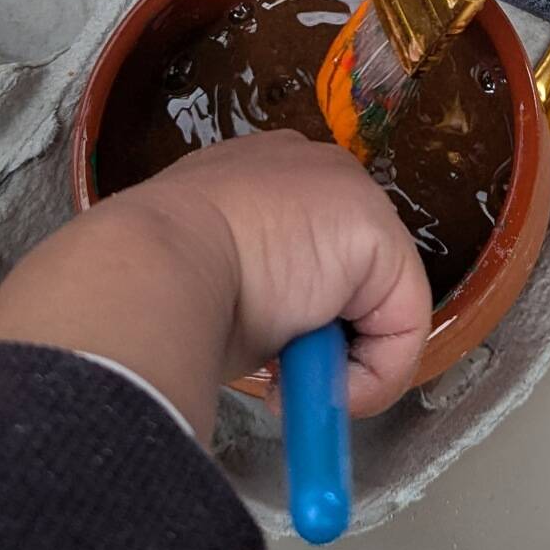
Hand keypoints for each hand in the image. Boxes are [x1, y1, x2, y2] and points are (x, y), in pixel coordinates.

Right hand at [0, 131, 432, 440]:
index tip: (257, 348)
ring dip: (336, 361)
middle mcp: (306, 167)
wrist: (147, 266)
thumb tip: (240, 325)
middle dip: (317, 333)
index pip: (299, 240)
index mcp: (252, 170)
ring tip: (278, 377)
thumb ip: (231, 279)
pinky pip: (402, 328)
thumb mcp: (192, 268)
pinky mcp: (377, 233)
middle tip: (270, 370)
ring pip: (377, 303)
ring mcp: (348, 191)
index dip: (288, 305)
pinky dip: (370, 379)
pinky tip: (305, 382)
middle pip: (346, 266)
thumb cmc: (147, 278)